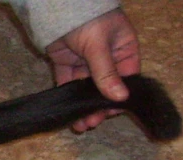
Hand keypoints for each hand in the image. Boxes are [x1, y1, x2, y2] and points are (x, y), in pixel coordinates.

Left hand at [45, 9, 139, 131]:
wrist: (56, 6)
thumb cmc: (87, 20)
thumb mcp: (99, 46)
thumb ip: (106, 73)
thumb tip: (120, 99)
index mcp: (123, 49)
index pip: (126, 78)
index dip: (119, 97)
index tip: (111, 113)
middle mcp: (107, 57)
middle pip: (105, 86)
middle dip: (99, 106)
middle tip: (92, 123)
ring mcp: (86, 60)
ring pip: (86, 88)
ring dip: (84, 106)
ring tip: (80, 125)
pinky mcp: (66, 62)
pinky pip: (69, 82)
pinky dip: (69, 96)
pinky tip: (69, 113)